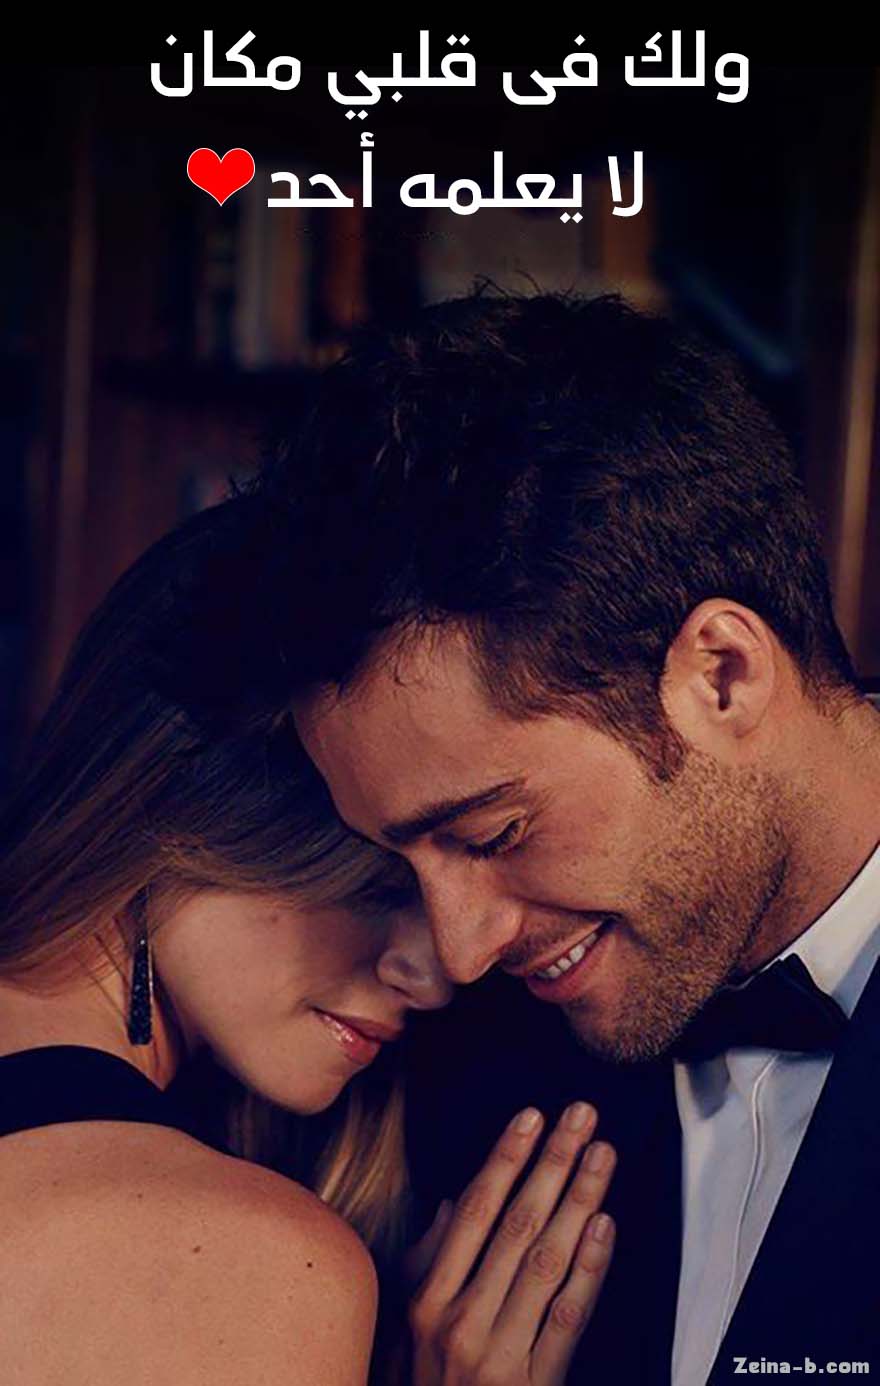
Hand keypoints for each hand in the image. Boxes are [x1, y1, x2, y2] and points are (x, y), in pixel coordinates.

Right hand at [409, 1102, 615, 1383]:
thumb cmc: (424, 1385)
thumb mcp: (408, 1324)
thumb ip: (427, 1261)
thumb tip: (450, 1204)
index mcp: (427, 1298)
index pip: (473, 1211)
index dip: (505, 1159)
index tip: (531, 1116)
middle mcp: (460, 1319)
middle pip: (517, 1224)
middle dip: (552, 1162)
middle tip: (581, 1117)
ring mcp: (498, 1353)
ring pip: (547, 1261)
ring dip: (579, 1200)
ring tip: (602, 1156)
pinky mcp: (534, 1385)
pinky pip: (568, 1317)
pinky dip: (590, 1268)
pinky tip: (605, 1226)